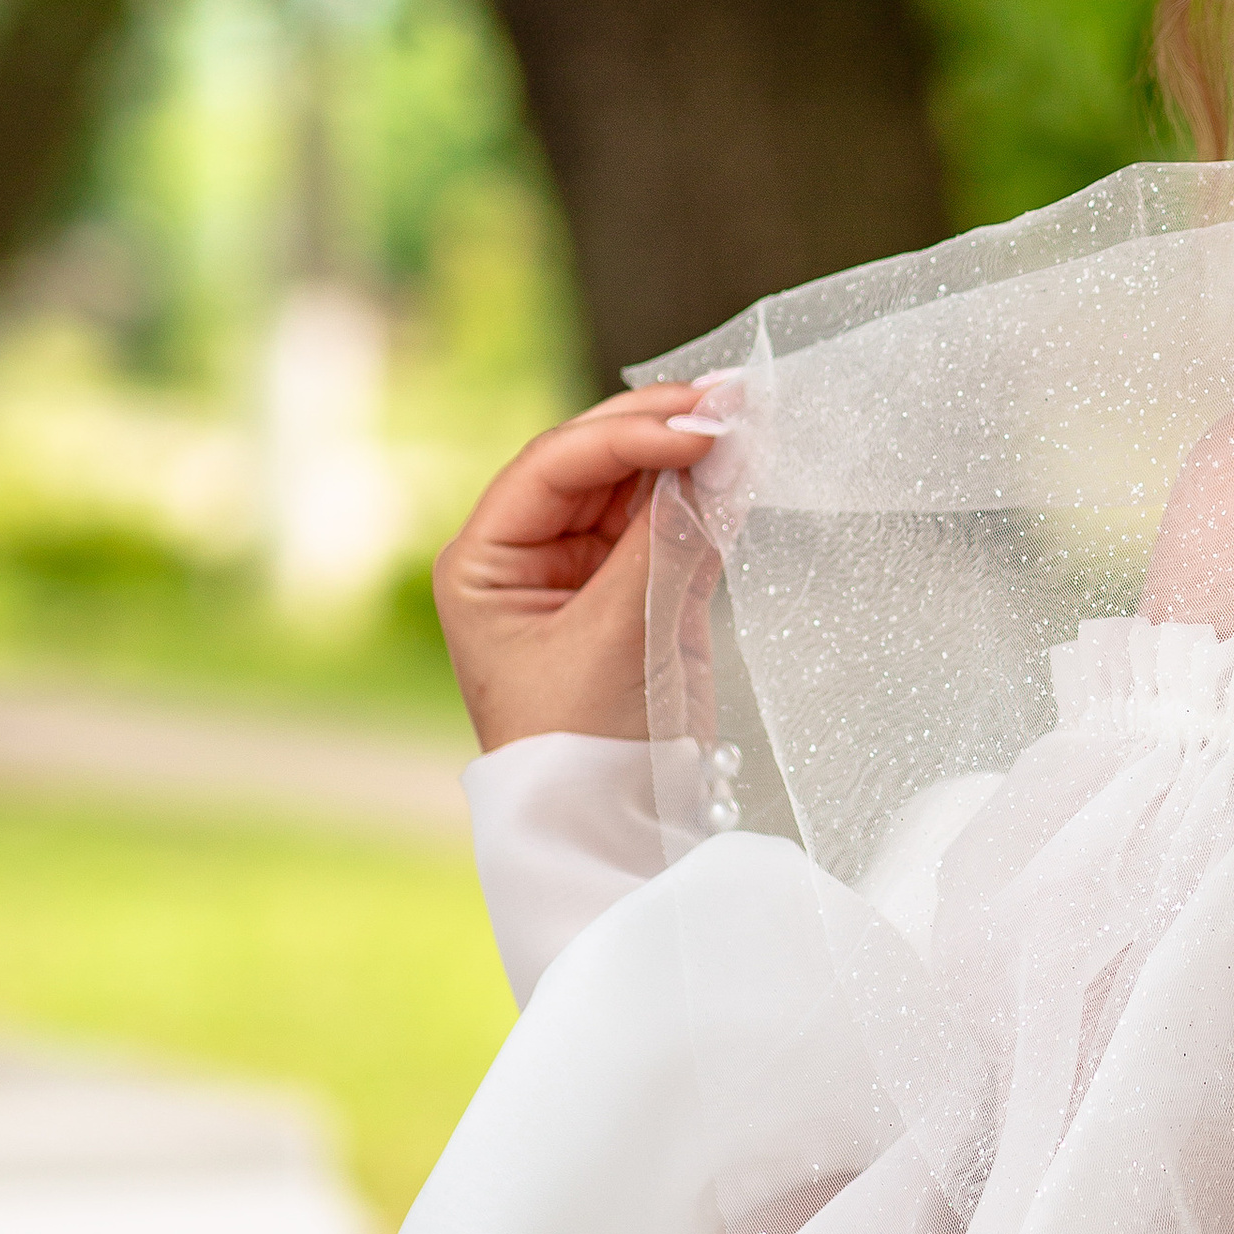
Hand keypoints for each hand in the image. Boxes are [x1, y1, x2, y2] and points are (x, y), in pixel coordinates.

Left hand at [433, 382, 731, 750]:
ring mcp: (590, 574)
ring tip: (748, 421)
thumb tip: (719, 455)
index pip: (557, 465)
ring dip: (694, 457)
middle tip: (730, 400)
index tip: (698, 428)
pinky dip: (713, 499)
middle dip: (662, 429)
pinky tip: (747, 468)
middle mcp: (531, 556)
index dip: (627, 434)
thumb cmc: (583, 747)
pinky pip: (678, 527)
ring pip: (643, 487)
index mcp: (486, 561)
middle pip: (598, 462)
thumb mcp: (616, 636)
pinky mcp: (645, 596)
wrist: (615, 833)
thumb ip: (665, 540)